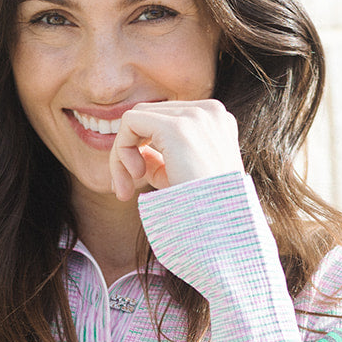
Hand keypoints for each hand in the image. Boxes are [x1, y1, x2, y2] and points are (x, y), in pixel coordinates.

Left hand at [109, 99, 241, 200]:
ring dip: (121, 154)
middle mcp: (210, 112)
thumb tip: (138, 153)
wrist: (220, 229)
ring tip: (127, 188)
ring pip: (135, 120)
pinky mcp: (176, 127)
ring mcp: (195, 116)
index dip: (145, 149)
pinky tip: (134, 176)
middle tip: (123, 190)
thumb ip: (161, 161)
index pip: (167, 121)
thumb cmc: (202, 212)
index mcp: (217, 122)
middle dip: (129, 152)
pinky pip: (129, 123)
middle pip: (149, 117)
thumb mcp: (182, 180)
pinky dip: (121, 149)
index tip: (135, 185)